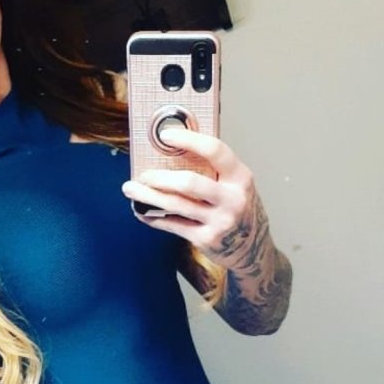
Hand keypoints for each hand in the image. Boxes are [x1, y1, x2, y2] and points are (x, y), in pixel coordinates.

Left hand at [121, 125, 267, 271]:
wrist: (251, 246)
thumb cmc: (236, 206)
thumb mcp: (235, 183)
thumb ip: (213, 168)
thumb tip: (174, 147)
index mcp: (240, 177)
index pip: (215, 151)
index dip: (188, 140)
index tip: (165, 136)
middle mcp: (232, 199)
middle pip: (189, 183)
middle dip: (160, 177)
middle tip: (143, 174)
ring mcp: (219, 221)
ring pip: (176, 205)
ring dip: (148, 196)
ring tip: (131, 189)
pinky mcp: (206, 239)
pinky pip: (173, 225)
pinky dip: (153, 217)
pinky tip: (141, 210)